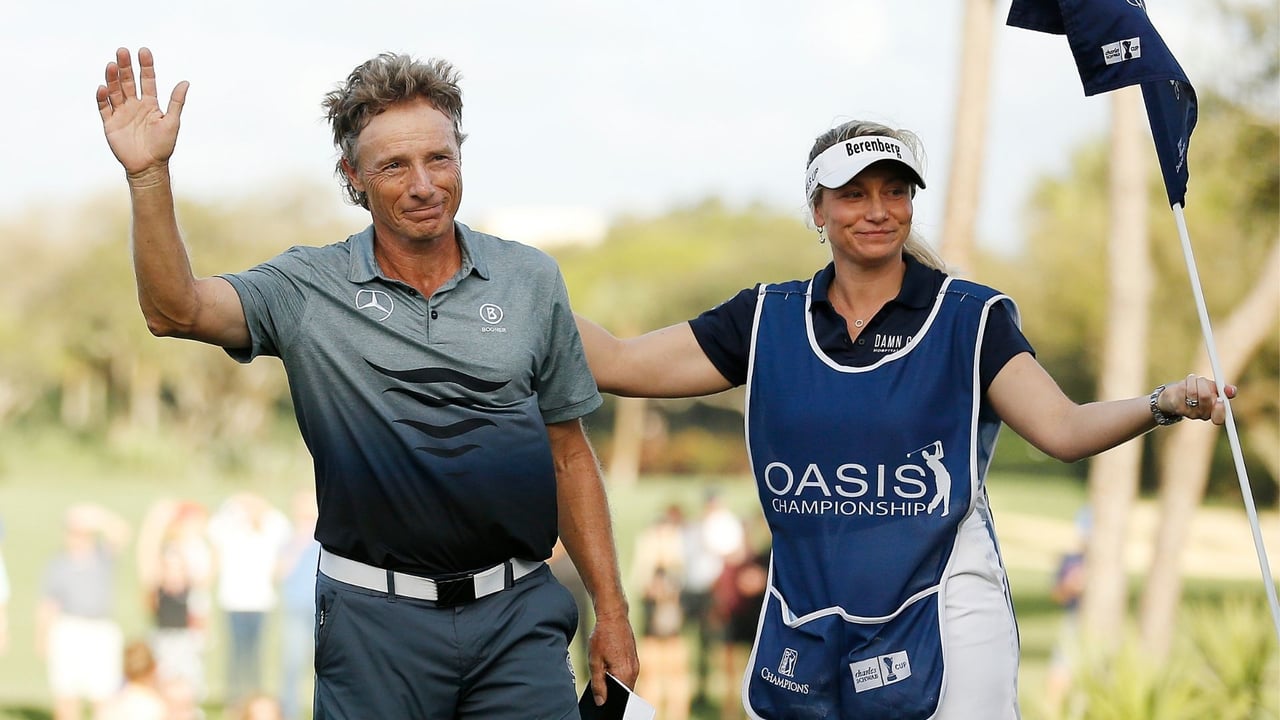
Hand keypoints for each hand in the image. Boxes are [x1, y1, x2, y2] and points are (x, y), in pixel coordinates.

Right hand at [95, 47, 188, 178]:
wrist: (149, 167)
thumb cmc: (163, 146)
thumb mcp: (172, 122)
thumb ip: (176, 102)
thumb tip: (185, 82)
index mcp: (150, 104)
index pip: (147, 80)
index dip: (145, 66)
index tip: (144, 51)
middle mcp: (134, 105)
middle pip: (127, 82)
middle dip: (125, 67)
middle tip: (123, 51)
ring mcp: (121, 113)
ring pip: (114, 91)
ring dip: (112, 78)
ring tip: (112, 65)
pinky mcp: (110, 124)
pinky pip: (104, 108)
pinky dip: (102, 98)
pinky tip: (103, 88)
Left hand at [587, 607, 638, 705]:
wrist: (614, 616)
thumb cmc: (602, 637)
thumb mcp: (595, 661)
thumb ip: (598, 683)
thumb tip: (601, 702)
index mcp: (624, 673)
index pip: (622, 698)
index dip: (613, 703)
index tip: (604, 706)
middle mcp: (634, 671)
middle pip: (624, 691)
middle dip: (614, 694)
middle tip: (600, 695)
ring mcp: (635, 664)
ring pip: (626, 682)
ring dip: (616, 684)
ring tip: (602, 683)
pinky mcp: (634, 659)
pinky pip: (627, 673)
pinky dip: (618, 675)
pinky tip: (607, 671)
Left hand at [1158, 374, 1236, 424]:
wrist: (1174, 395)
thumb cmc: (1197, 391)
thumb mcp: (1212, 389)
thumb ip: (1223, 390)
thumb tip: (1231, 391)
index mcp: (1213, 413)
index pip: (1219, 418)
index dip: (1220, 409)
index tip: (1220, 399)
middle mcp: (1201, 415)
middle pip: (1205, 397)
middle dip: (1204, 383)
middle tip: (1201, 380)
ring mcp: (1188, 413)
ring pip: (1193, 391)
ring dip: (1193, 381)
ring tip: (1191, 381)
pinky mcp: (1176, 407)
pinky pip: (1182, 390)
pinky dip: (1184, 383)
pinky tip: (1182, 386)